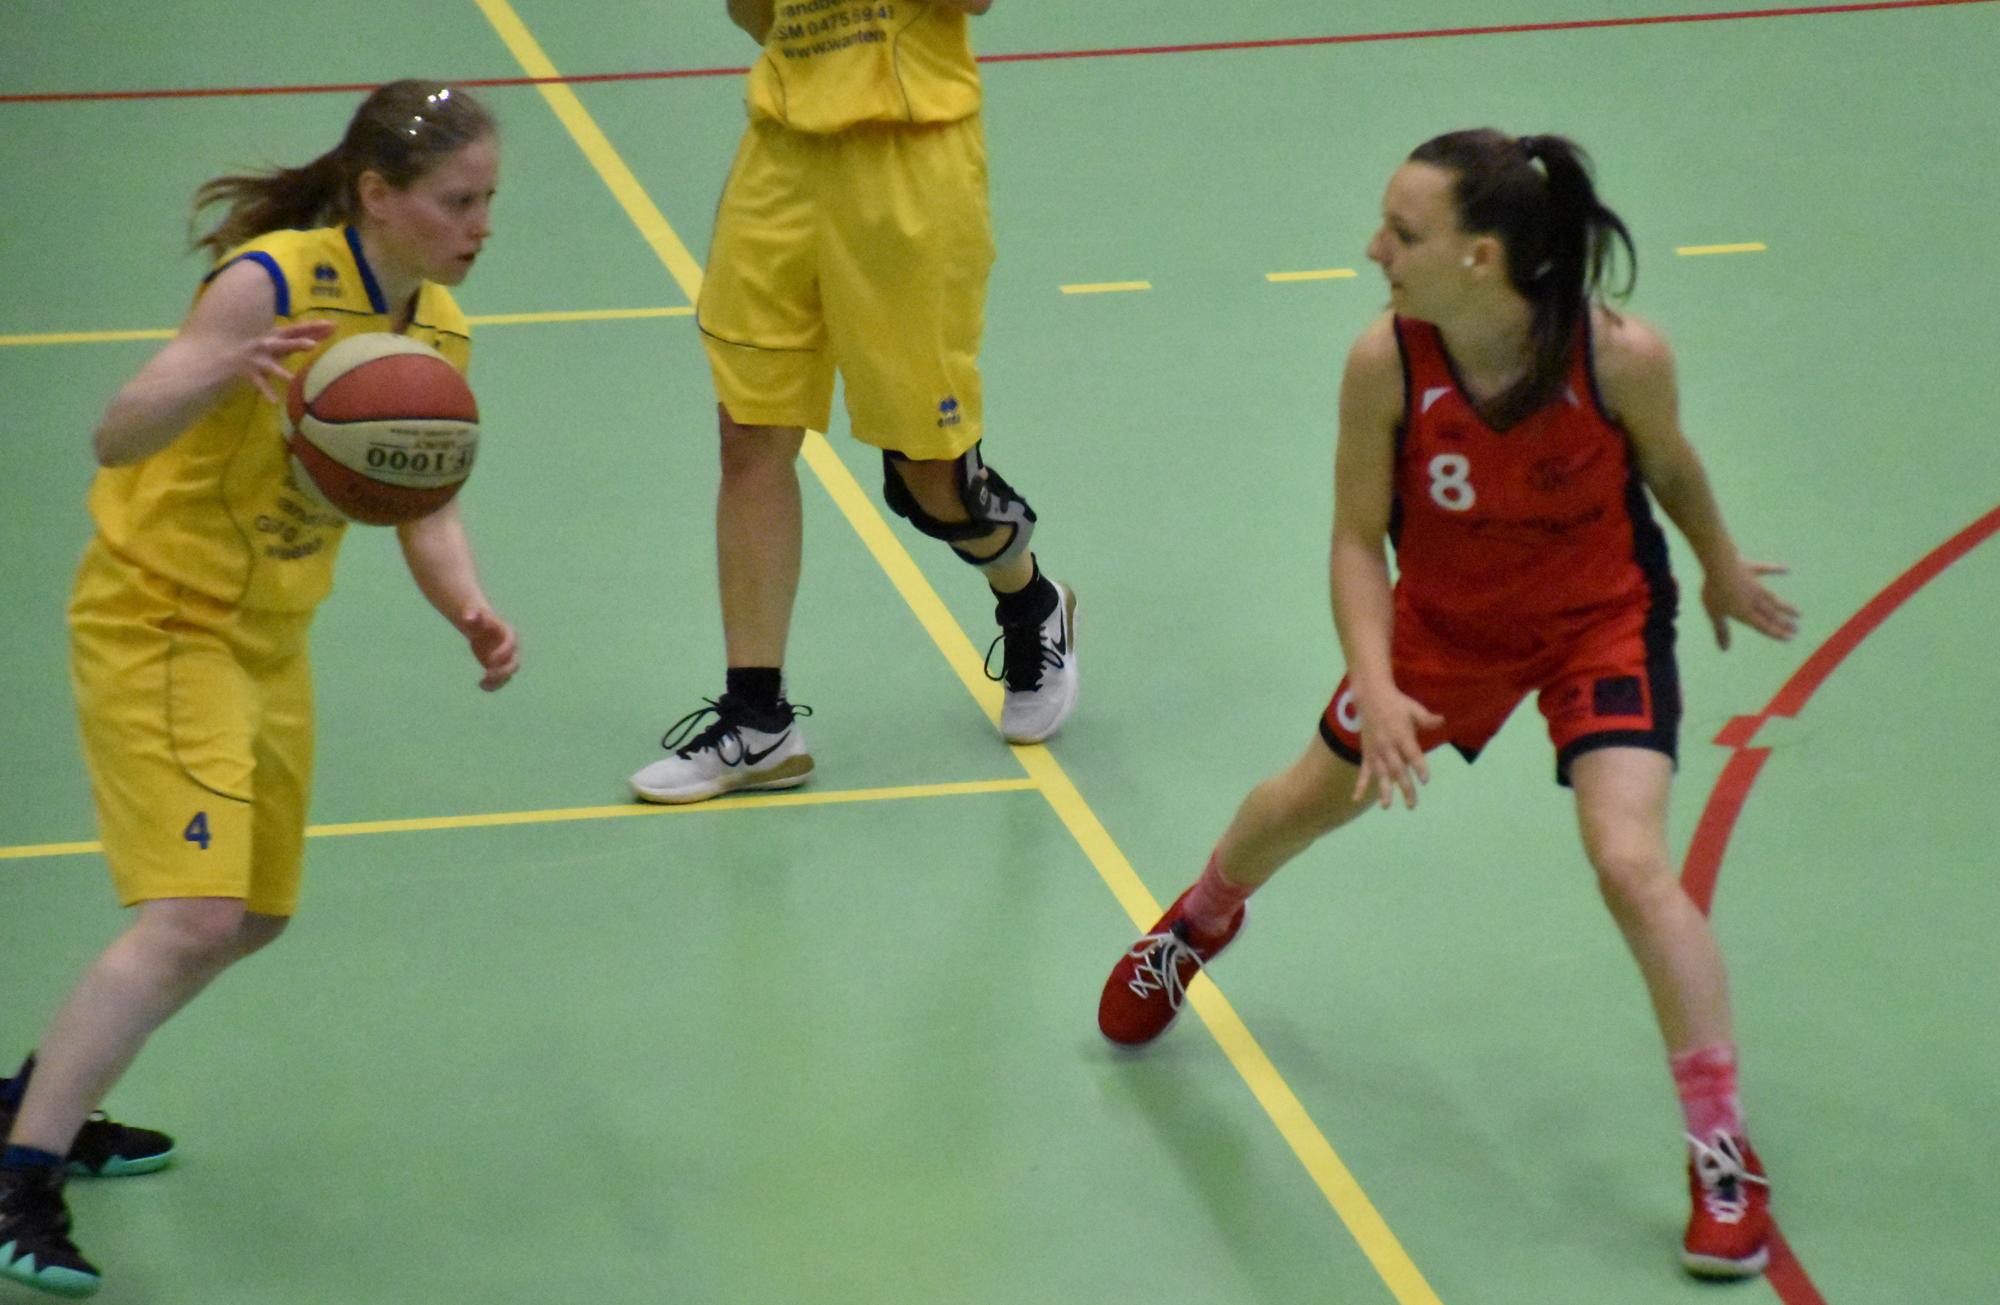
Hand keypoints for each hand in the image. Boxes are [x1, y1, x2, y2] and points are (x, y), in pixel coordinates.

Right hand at [243, 320, 336, 403]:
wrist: (230, 356)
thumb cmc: (267, 348)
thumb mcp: (285, 340)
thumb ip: (307, 335)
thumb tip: (334, 327)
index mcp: (278, 335)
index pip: (298, 329)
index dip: (314, 327)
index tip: (332, 325)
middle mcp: (268, 344)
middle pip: (285, 344)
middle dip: (297, 344)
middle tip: (313, 345)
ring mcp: (259, 359)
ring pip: (272, 367)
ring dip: (281, 372)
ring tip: (292, 380)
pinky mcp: (252, 373)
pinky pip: (261, 384)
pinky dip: (267, 392)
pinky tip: (275, 402)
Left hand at [458, 606, 518, 690]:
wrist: (481, 626)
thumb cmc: (478, 618)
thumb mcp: (475, 613)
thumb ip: (472, 614)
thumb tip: (467, 618)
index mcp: (509, 635)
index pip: (511, 645)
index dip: (503, 653)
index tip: (490, 660)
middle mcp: (512, 649)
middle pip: (514, 663)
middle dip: (503, 671)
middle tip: (488, 674)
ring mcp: (506, 660)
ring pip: (508, 675)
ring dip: (498, 681)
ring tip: (482, 684)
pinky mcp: (499, 668)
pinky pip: (500, 680)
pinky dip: (493, 685)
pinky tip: (481, 685)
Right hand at [1351, 686, 1444, 809]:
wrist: (1370, 697)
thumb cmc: (1397, 704)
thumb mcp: (1413, 709)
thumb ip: (1426, 718)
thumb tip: (1442, 720)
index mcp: (1401, 735)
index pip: (1412, 755)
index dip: (1419, 767)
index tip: (1425, 780)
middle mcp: (1388, 746)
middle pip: (1398, 770)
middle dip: (1405, 788)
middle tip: (1412, 805)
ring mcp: (1376, 751)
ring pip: (1381, 774)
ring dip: (1383, 790)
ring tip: (1386, 806)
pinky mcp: (1367, 753)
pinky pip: (1363, 771)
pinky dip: (1359, 784)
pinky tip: (1356, 798)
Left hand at [1702, 560, 1799, 649]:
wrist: (1720, 567)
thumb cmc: (1715, 592)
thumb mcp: (1715, 614)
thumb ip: (1721, 631)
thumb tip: (1725, 650)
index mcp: (1745, 612)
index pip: (1764, 626)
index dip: (1776, 633)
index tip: (1790, 638)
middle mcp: (1754, 600)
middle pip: (1771, 614)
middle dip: (1784, 623)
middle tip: (1797, 628)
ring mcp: (1755, 584)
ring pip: (1773, 598)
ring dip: (1785, 606)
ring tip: (1798, 613)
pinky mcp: (1751, 568)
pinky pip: (1766, 569)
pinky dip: (1777, 569)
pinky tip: (1787, 569)